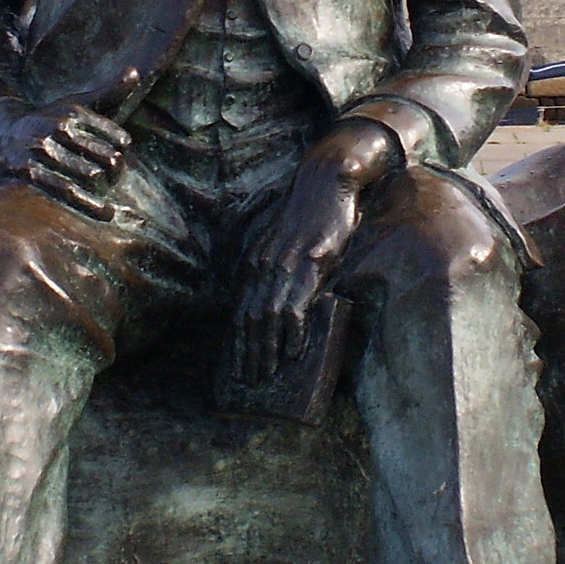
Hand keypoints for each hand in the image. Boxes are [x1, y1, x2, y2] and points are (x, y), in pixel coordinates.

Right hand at [0, 99, 131, 219]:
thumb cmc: (47, 120)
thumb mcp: (75, 104)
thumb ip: (109, 91)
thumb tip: (135, 72)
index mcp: (75, 112)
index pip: (117, 137)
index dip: (123, 151)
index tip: (121, 159)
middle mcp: (59, 127)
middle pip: (106, 158)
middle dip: (115, 174)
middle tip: (114, 184)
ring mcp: (43, 148)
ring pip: (89, 175)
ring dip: (103, 193)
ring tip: (110, 208)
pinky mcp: (28, 169)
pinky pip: (64, 190)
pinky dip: (87, 203)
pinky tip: (102, 211)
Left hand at [234, 120, 399, 382]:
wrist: (326, 181)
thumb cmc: (309, 214)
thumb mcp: (285, 244)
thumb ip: (278, 271)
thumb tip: (282, 305)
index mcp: (255, 262)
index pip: (241, 310)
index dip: (238, 342)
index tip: (238, 368)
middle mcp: (263, 265)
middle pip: (250, 319)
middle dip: (249, 354)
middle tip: (250, 382)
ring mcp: (285, 265)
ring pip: (269, 316)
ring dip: (267, 349)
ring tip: (268, 374)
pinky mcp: (309, 263)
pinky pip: (296, 304)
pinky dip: (293, 330)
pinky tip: (294, 350)